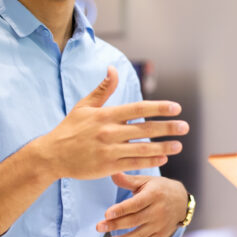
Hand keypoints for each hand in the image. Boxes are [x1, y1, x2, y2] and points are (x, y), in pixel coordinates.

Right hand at [37, 67, 188, 180]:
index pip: (138, 109)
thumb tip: (113, 69)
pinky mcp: (107, 166)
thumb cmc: (69, 129)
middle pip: (144, 129)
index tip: (176, 108)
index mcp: (106, 115)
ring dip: (163, 147)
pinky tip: (163, 158)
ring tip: (179, 145)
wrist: (52, 155)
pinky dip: (149, 161)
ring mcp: (109, 150)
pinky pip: (133, 164)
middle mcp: (109, 132)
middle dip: (167, 128)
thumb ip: (103, 89)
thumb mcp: (84, 106)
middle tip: (185, 127)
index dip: (159, 108)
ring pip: (142, 148)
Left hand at [97, 173, 187, 236]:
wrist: (181, 201)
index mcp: (154, 195)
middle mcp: (158, 211)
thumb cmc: (159, 188)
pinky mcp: (161, 235)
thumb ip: (128, 180)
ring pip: (139, 235)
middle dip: (115, 225)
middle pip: (135, 220)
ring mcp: (160, 225)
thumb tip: (112, 172)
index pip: (135, 204)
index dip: (121, 209)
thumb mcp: (146, 181)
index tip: (106, 214)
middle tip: (99, 227)